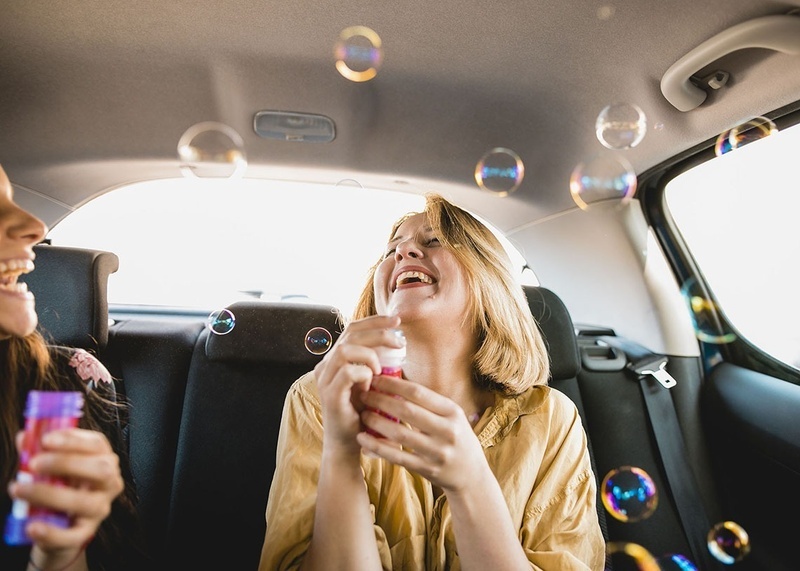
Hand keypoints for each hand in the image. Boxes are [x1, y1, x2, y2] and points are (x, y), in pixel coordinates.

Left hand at [10, 428, 123, 561]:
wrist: (60, 524)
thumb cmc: (60, 486)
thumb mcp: (53, 466)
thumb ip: (40, 450)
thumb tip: (25, 437)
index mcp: (103, 459)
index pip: (96, 444)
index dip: (72, 440)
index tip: (45, 440)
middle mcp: (109, 482)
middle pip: (100, 470)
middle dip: (66, 463)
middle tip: (33, 464)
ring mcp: (100, 508)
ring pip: (85, 502)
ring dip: (50, 495)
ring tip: (20, 490)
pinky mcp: (86, 532)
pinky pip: (73, 535)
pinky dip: (52, 532)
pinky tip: (33, 526)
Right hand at [312, 314, 402, 452]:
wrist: (349, 443)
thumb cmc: (362, 413)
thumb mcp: (370, 381)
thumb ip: (375, 362)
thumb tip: (395, 341)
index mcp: (334, 359)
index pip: (352, 329)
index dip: (374, 321)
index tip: (397, 321)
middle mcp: (325, 366)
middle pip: (350, 335)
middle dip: (378, 332)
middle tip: (399, 341)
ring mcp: (325, 380)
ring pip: (345, 350)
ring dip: (369, 356)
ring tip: (381, 370)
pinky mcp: (330, 395)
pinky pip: (348, 373)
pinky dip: (364, 374)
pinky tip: (371, 385)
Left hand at [356, 375, 487, 493]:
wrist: (472, 475)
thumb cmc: (457, 438)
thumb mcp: (452, 416)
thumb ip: (430, 403)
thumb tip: (396, 382)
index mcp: (452, 411)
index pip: (418, 392)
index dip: (394, 384)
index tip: (376, 379)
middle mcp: (447, 430)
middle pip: (407, 411)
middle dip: (381, 401)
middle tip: (363, 395)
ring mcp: (438, 452)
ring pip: (400, 434)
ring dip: (376, 422)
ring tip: (363, 415)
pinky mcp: (427, 469)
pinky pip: (397, 456)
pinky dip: (377, 447)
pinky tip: (363, 439)